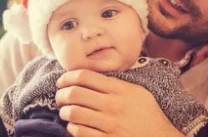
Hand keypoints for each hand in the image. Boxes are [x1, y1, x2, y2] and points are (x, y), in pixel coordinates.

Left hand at [55, 70, 182, 136]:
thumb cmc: (148, 114)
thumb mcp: (138, 92)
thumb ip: (116, 84)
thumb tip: (91, 77)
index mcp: (120, 90)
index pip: (85, 76)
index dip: (68, 77)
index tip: (62, 81)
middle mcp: (114, 105)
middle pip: (75, 93)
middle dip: (61, 95)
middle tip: (59, 97)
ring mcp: (110, 124)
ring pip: (74, 113)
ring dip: (64, 112)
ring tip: (65, 112)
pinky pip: (80, 132)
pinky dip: (72, 128)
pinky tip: (74, 126)